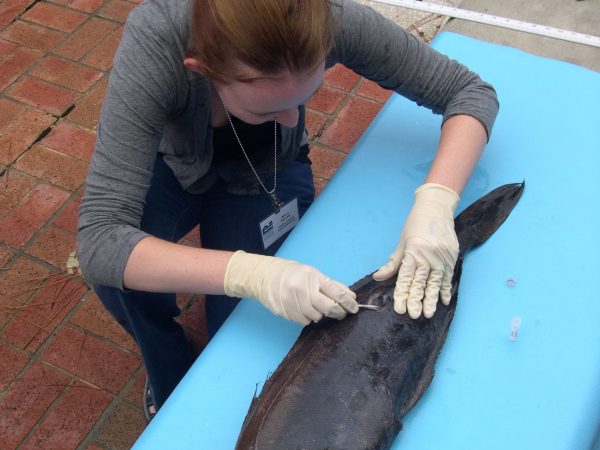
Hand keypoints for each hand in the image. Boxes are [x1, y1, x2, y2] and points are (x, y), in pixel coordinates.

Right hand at [224, 251, 357, 324]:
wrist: (264, 275)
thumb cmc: (292, 273)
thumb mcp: (312, 273)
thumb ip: (331, 284)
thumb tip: (350, 296)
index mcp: (312, 276)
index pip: (337, 292)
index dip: (349, 303)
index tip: (355, 309)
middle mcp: (302, 288)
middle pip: (328, 307)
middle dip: (338, 313)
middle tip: (341, 314)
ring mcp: (292, 300)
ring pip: (316, 317)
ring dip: (320, 315)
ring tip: (316, 308)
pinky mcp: (284, 310)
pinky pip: (303, 321)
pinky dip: (307, 317)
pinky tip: (303, 310)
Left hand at [373, 183, 458, 318]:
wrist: (436, 209)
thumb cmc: (415, 225)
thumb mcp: (401, 243)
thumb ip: (393, 263)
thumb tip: (378, 277)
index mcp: (413, 252)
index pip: (406, 277)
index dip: (403, 293)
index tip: (400, 308)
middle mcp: (427, 256)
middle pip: (421, 282)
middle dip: (417, 300)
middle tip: (415, 315)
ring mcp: (441, 257)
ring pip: (435, 282)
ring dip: (432, 299)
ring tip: (429, 313)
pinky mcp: (451, 257)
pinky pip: (448, 277)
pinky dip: (446, 289)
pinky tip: (444, 301)